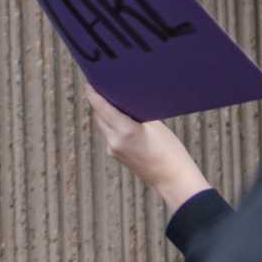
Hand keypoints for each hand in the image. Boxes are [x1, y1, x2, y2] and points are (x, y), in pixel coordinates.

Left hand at [87, 85, 211, 213]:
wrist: (172, 178)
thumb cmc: (170, 150)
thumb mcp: (156, 126)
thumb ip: (137, 113)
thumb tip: (125, 100)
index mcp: (125, 130)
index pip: (101, 107)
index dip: (93, 94)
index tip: (89, 83)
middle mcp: (114, 140)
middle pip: (99, 115)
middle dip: (99, 102)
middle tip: (103, 87)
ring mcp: (112, 148)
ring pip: (102, 125)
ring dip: (104, 114)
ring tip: (111, 100)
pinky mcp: (115, 154)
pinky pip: (108, 134)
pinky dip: (111, 125)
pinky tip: (119, 118)